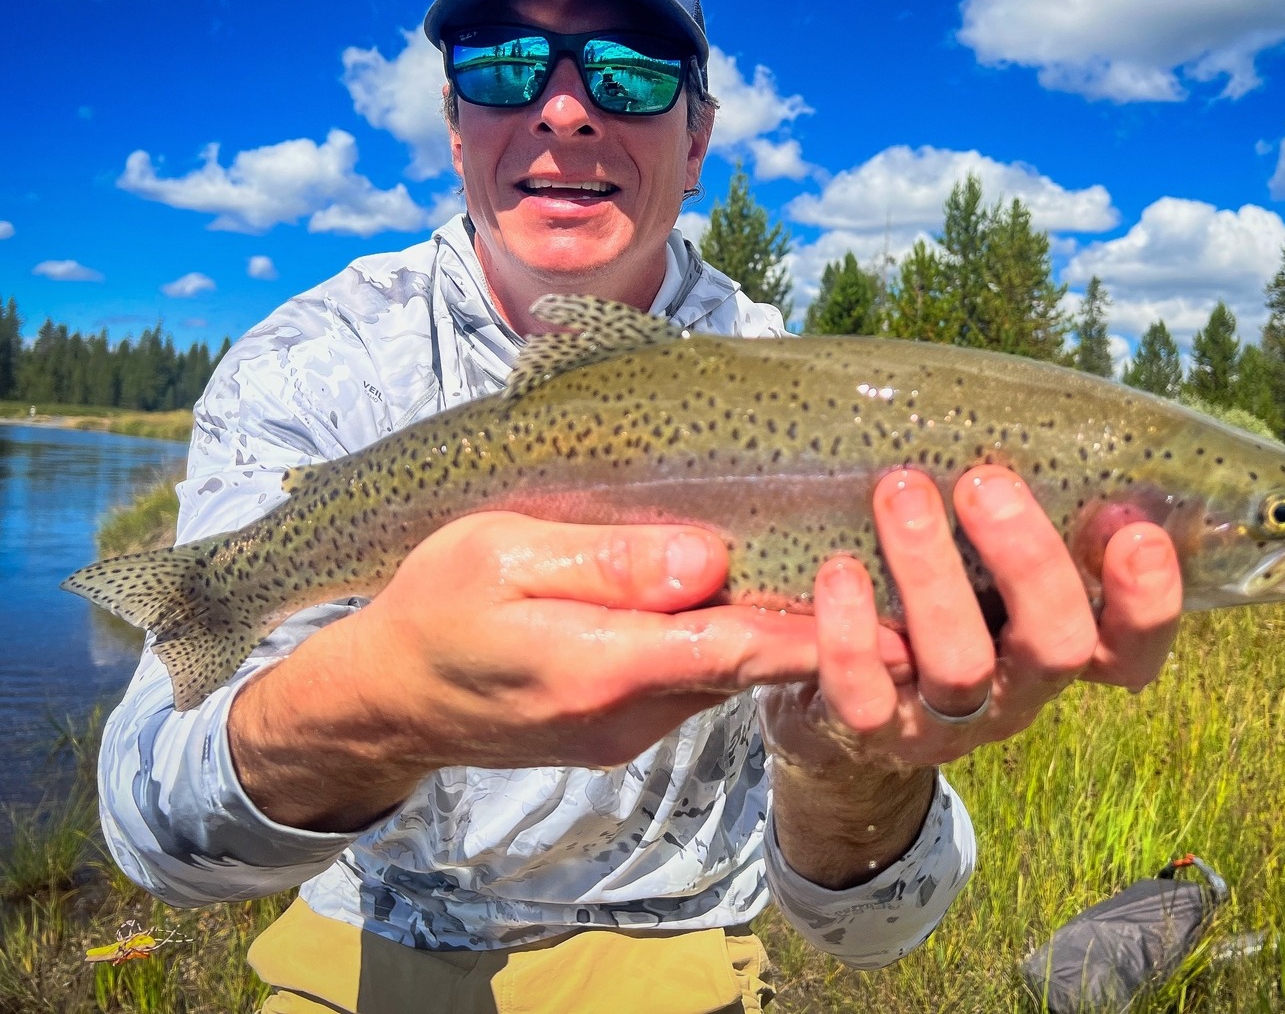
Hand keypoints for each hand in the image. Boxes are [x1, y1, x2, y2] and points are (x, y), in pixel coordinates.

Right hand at [229, 510, 909, 831]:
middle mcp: (630, 713)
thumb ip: (604, 561)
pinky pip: (694, 681)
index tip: (897, 617)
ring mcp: (628, 729)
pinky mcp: (622, 728)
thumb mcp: (499, 555)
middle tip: (898, 569)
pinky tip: (752, 597)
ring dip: (778, 632)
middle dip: (818, 622)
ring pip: (724, 674)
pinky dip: (732, 644)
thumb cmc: (434, 608)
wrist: (387, 698)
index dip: (820, 632)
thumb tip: (704, 557)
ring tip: (844, 568)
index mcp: (600, 667)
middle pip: (745, 663)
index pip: (736, 649)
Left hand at [761, 465, 1180, 886]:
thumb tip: (1026, 423)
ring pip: (961, 664)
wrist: (833, 696)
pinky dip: (852, 636)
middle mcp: (1016, 693)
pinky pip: (866, 700)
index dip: (1148, 602)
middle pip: (1057, 646)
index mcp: (1055, 646)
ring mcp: (948, 722)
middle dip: (1029, 559)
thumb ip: (1010, 512)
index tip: (1136, 531)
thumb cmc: (921, 594)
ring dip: (932, 572)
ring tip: (902, 492)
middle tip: (985, 482)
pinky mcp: (875, 734)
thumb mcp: (975, 560)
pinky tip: (839, 572)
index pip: (1132, 647)